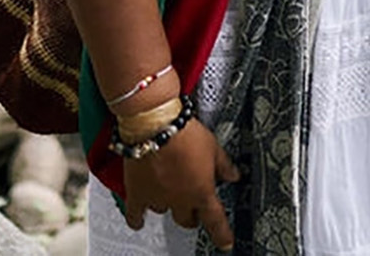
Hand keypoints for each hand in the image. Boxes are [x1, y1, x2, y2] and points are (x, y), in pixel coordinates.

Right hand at [122, 118, 240, 249]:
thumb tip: (234, 175)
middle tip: (193, 206)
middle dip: (192, 215)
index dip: (222, 235)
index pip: (216, 222)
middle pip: (188, 220)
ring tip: (168, 194)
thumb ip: (224, 165)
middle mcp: (180, 201)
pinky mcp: (137, 193)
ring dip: (168, 205)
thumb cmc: (184, 133)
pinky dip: (137, 219)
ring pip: (164, 212)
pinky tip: (138, 221)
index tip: (225, 243)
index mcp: (202, 193)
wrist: (155, 125)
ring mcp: (158, 199)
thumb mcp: (213, 147)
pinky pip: (135, 214)